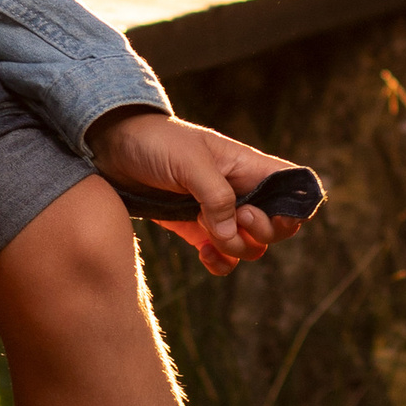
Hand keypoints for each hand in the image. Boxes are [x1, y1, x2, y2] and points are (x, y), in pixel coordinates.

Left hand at [88, 107, 304, 278]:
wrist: (112, 148)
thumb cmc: (154, 142)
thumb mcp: (188, 162)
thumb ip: (215, 196)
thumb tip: (233, 232)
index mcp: (247, 166)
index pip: (294, 188)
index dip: (293, 209)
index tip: (267, 214)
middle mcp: (240, 190)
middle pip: (276, 226)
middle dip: (259, 234)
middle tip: (233, 218)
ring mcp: (219, 212)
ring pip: (250, 246)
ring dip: (235, 249)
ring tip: (206, 232)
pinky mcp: (196, 229)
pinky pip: (223, 256)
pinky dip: (219, 262)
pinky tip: (202, 254)